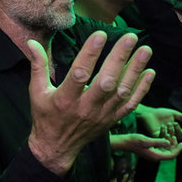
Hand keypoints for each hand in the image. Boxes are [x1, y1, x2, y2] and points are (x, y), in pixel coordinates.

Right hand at [25, 31, 155, 175]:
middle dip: (119, 58)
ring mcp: (101, 115)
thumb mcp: (36, 91)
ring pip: (122, 91)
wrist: (56, 147)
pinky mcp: (111, 120)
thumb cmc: (45, 115)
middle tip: (130, 37)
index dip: (90, 53)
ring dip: (135, 70)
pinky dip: (142, 89)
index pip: (79, 73)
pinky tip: (150, 72)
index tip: (101, 34)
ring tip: (145, 49)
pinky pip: (130, 104)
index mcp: (65, 98)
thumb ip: (37, 65)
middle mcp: (85, 107)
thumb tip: (32, 42)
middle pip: (106, 81)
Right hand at [110, 133, 181, 160]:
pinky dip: (164, 143)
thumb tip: (169, 142)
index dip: (178, 150)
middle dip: (174, 146)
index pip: (171, 155)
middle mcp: (155, 157)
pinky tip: (165, 136)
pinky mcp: (151, 151)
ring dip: (169, 144)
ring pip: (166, 150)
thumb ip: (158, 142)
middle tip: (176, 137)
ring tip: (171, 135)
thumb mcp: (146, 140)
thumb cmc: (133, 141)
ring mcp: (153, 154)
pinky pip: (161, 148)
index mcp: (155, 156)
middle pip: (170, 153)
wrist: (124, 142)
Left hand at [136, 105, 181, 139]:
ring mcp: (163, 136)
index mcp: (174, 129)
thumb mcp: (173, 113)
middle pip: (179, 137)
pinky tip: (163, 126)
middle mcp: (170, 134)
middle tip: (174, 124)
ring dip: (172, 131)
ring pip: (171, 138)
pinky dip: (165, 133)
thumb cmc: (160, 113)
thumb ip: (181, 116)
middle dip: (178, 130)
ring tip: (168, 124)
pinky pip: (163, 138)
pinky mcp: (156, 136)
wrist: (149, 113)